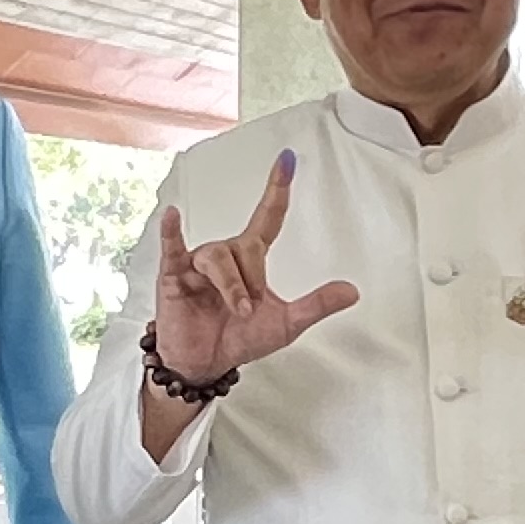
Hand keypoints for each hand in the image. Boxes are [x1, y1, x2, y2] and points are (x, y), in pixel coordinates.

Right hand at [150, 149, 358, 388]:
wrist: (205, 364)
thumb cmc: (239, 339)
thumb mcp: (286, 324)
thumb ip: (317, 305)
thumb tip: (353, 291)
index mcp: (250, 258)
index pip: (267, 216)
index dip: (277, 189)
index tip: (288, 159)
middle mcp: (224, 254)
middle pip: (245, 248)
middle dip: (251, 282)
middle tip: (250, 311)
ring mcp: (197, 263)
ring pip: (218, 257)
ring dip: (232, 286)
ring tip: (239, 311)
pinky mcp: (173, 276)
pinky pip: (173, 249)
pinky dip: (171, 233)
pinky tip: (172, 216)